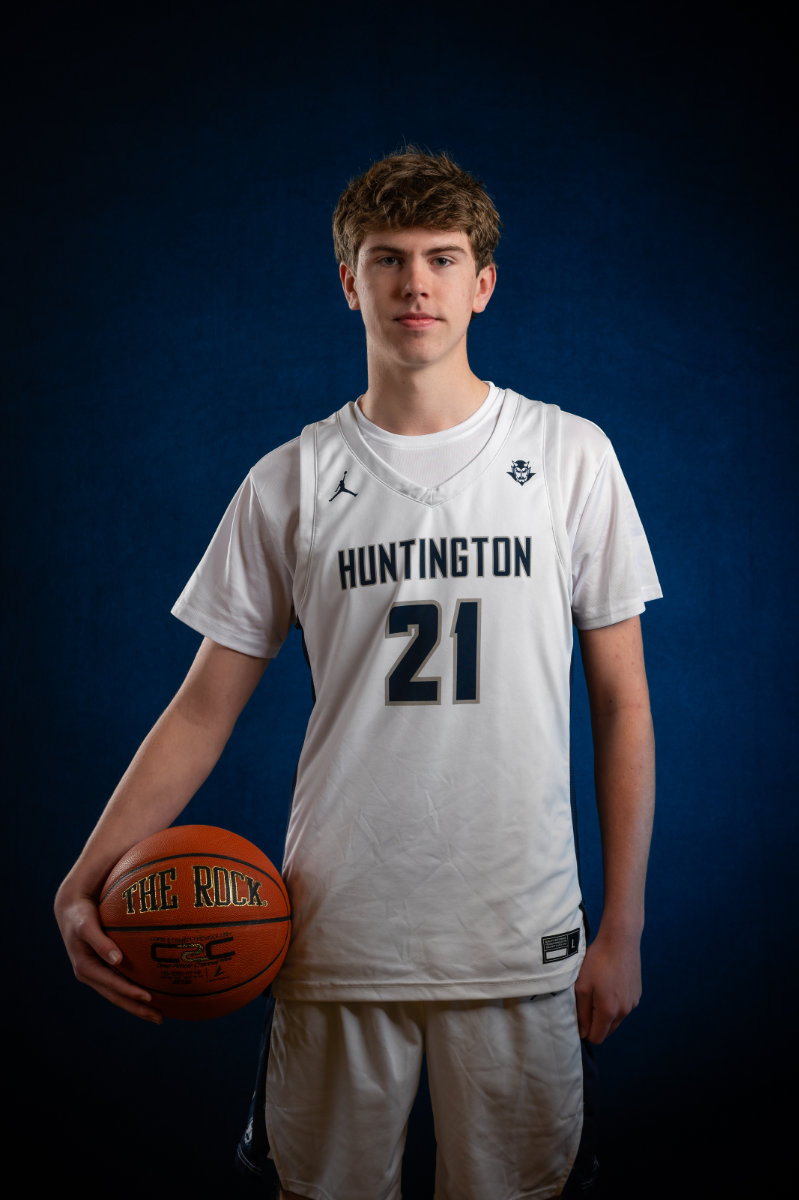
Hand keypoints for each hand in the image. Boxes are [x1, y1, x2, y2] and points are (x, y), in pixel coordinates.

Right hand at [54, 883, 162, 1023]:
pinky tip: (152, 992)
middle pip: (116, 996)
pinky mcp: (104, 966)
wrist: (72, 908)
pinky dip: (135, 990)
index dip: (130, 993)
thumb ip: (100, 942)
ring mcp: (98, 972)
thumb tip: (117, 960)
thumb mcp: (87, 926)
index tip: (149, 998)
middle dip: (137, 1008)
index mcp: (85, 968)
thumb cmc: (80, 915)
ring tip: (159, 1013)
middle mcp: (91, 974)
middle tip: (160, 1018)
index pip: (111, 985)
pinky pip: (121, 982)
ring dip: (138, 1005)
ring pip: (119, 993)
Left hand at [574, 926, 641, 1043]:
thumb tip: (584, 1032)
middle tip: (587, 1002)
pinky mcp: (637, 993)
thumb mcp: (582, 986)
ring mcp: (633, 1002)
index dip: (586, 1030)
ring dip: (606, 1012)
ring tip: (598, 990)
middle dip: (596, 1023)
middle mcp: (624, 1011)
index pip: (597, 1037)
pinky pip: (624, 1006)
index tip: (579, 1016)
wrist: (621, 940)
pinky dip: (616, 1002)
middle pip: (607, 1030)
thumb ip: (582, 1012)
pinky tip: (609, 984)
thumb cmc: (597, 961)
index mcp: (609, 1011)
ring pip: (616, 1018)